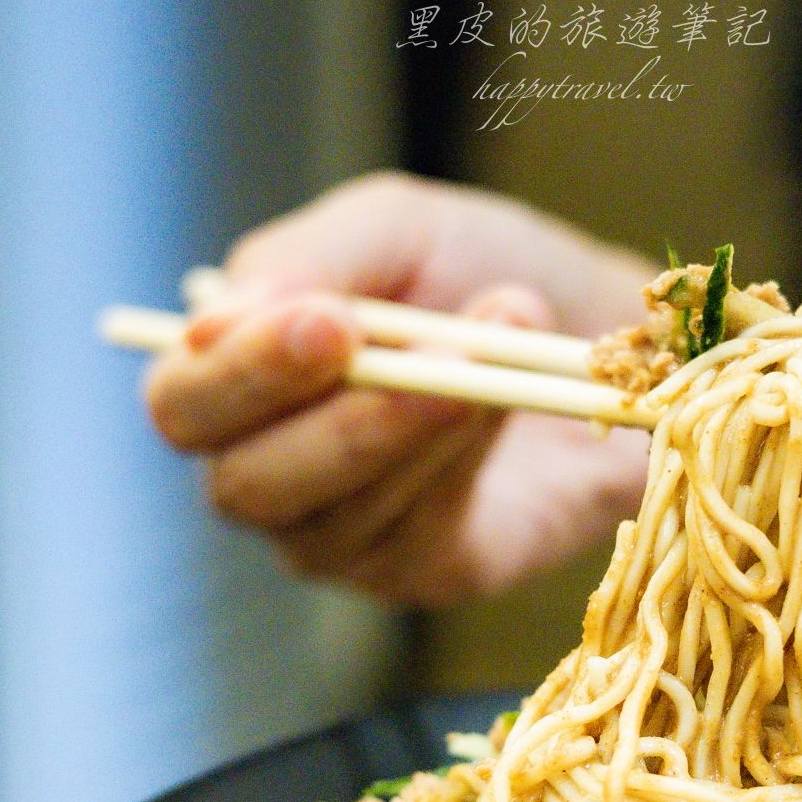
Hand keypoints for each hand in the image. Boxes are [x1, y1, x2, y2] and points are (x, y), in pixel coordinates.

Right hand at [143, 172, 653, 606]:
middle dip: (326, 419)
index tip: (323, 323)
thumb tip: (216, 318)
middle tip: (410, 352)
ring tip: (486, 344)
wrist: (616, 332)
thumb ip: (312, 257)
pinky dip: (459, 457)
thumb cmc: (486, 272)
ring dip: (412, 426)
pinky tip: (504, 393)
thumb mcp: (399, 229)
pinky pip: (418, 533)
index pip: (184, 406)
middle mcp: (273, 473)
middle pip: (243, 485)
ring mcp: (346, 537)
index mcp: (240, 384)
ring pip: (337, 514)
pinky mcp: (428, 572)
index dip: (238, 374)